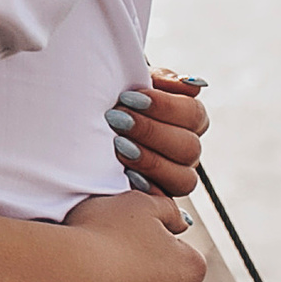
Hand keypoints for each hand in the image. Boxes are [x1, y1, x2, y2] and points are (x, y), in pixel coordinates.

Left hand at [109, 69, 206, 196]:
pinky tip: (124, 174)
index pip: (194, 115)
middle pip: (189, 147)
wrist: (86, 121)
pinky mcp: (157, 197)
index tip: (129, 97)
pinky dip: (146, 187)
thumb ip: (162, 80)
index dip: (164, 106)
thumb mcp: (133, 81)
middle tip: (116, 119)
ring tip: (118, 146)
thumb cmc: (113, 98)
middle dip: (151, 132)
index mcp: (190, 119)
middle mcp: (188, 150)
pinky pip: (163, 201)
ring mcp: (175, 176)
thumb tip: (195, 85)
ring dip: (150, 161)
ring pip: (183, 179)